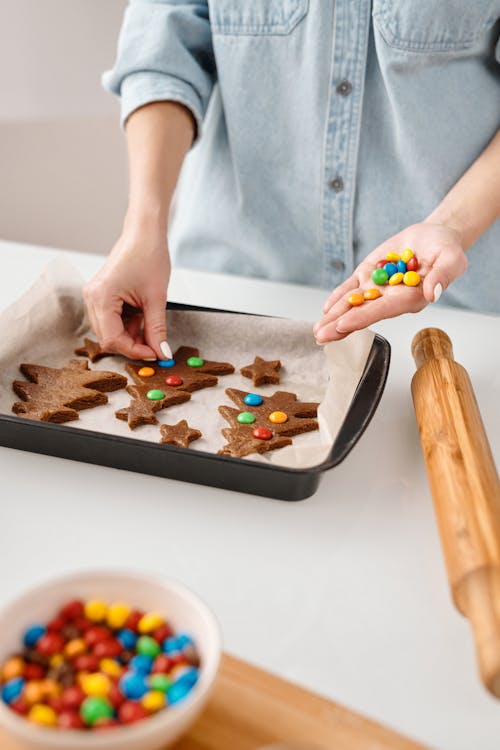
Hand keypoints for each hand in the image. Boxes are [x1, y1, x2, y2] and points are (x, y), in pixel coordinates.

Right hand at [83, 227, 170, 359]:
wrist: (144, 233)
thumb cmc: (148, 256)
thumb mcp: (156, 298)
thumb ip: (157, 329)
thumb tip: (161, 353)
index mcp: (101, 297)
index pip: (113, 339)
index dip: (135, 350)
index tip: (154, 354)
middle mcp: (91, 298)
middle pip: (108, 338)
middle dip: (132, 344)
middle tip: (154, 344)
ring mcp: (93, 296)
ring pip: (109, 331)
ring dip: (130, 334)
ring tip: (148, 322)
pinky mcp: (100, 295)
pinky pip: (110, 320)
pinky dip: (126, 324)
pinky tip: (140, 316)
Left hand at [314, 221, 466, 342]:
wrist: (434, 237)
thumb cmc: (446, 250)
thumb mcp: (452, 258)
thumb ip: (443, 276)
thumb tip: (433, 293)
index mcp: (410, 298)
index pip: (382, 310)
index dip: (362, 317)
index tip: (343, 324)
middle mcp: (391, 298)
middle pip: (362, 313)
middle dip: (340, 325)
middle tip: (321, 336)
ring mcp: (378, 287)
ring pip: (353, 303)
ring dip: (334, 316)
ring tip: (317, 330)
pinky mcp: (370, 274)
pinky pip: (351, 288)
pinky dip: (338, 296)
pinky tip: (326, 308)